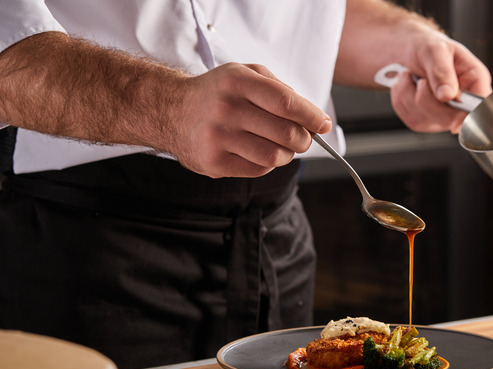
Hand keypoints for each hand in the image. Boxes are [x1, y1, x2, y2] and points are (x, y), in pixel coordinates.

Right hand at [173, 63, 331, 177]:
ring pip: (275, 156)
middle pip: (286, 133)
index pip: (287, 103)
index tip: (323, 124)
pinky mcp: (213, 162)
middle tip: (304, 138)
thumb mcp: (244, 74)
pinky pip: (258, 169)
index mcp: (237, 81)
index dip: (312, 117)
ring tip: (281, 146)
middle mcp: (226, 108)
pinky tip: (258, 152)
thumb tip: (312, 116)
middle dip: (304, 139)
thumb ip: (279, 89)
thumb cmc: (216, 93)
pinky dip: (267, 163)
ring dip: (287, 154)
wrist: (169, 111)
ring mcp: (218, 137)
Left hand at [390, 35, 491, 133]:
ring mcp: (445, 113)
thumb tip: (448, 95)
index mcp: (474, 80)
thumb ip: (442, 71)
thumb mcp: (435, 49)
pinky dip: (401, 101)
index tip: (453, 119)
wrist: (407, 51)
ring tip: (409, 77)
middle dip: (426, 99)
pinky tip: (405, 86)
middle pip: (450, 119)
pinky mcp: (427, 120)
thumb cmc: (427, 46)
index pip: (480, 104)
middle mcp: (463, 100)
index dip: (470, 115)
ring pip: (427, 120)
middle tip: (421, 80)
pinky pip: (412, 120)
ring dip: (409, 97)